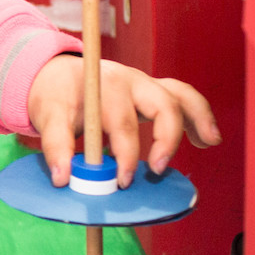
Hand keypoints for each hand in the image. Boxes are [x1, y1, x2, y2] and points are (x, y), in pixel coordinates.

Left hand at [26, 55, 218, 188]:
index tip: (121, 182)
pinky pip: (184, 97)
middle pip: (160, 104)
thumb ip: (56, 146)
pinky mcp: (154, 89)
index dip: (124, 154)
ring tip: (206, 143)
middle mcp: (128, 80)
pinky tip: (208, 139)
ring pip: (179, 95)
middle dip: (165, 139)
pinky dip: (199, 115)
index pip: (120, 121)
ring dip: (195, 119)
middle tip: (156, 171)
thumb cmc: (56, 95)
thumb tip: (63, 178)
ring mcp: (144, 83)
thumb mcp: (47, 116)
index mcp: (101, 85)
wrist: (58, 73)